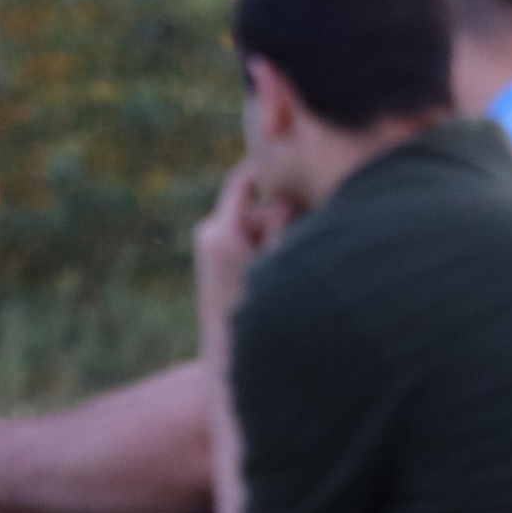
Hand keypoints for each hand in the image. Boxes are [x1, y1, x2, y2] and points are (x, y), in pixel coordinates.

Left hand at [194, 161, 295, 331]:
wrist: (227, 356)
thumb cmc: (256, 311)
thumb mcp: (277, 263)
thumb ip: (282, 224)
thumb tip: (284, 194)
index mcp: (222, 231)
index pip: (243, 181)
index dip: (266, 167)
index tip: (290, 156)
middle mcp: (210, 233)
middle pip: (255, 207)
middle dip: (280, 217)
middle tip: (301, 241)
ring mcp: (209, 246)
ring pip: (252, 226)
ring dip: (273, 237)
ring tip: (286, 266)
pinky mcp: (213, 260)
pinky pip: (244, 241)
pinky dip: (262, 248)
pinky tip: (273, 273)